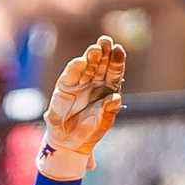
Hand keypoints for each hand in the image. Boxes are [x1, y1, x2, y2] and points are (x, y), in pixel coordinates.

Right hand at [39, 35, 125, 179]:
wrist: (70, 143)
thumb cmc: (89, 132)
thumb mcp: (102, 124)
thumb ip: (109, 111)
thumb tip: (117, 98)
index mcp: (108, 88)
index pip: (114, 71)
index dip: (117, 60)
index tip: (119, 50)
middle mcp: (95, 81)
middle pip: (101, 63)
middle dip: (104, 52)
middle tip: (106, 41)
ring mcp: (80, 82)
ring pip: (87, 65)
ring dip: (91, 56)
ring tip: (95, 49)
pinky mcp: (65, 86)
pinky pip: (71, 75)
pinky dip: (75, 68)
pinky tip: (81, 61)